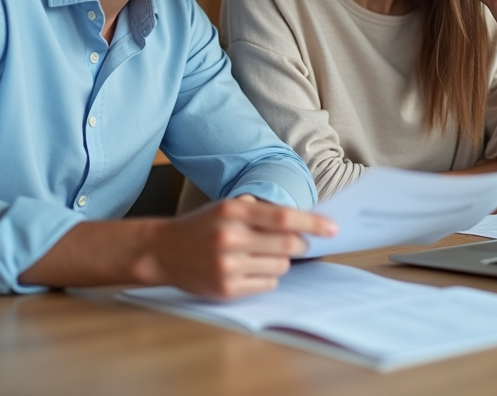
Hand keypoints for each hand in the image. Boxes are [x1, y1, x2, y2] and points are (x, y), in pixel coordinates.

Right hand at [131, 195, 336, 298]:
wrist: (163, 251)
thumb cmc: (203, 226)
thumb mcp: (227, 207)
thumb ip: (260, 211)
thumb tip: (302, 220)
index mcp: (233, 212)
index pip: (283, 217)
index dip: (312, 223)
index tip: (333, 228)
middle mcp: (231, 238)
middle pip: (288, 245)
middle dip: (299, 244)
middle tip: (298, 242)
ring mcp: (228, 266)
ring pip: (280, 266)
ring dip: (279, 260)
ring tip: (259, 254)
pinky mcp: (226, 289)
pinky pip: (267, 284)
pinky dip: (266, 277)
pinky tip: (248, 268)